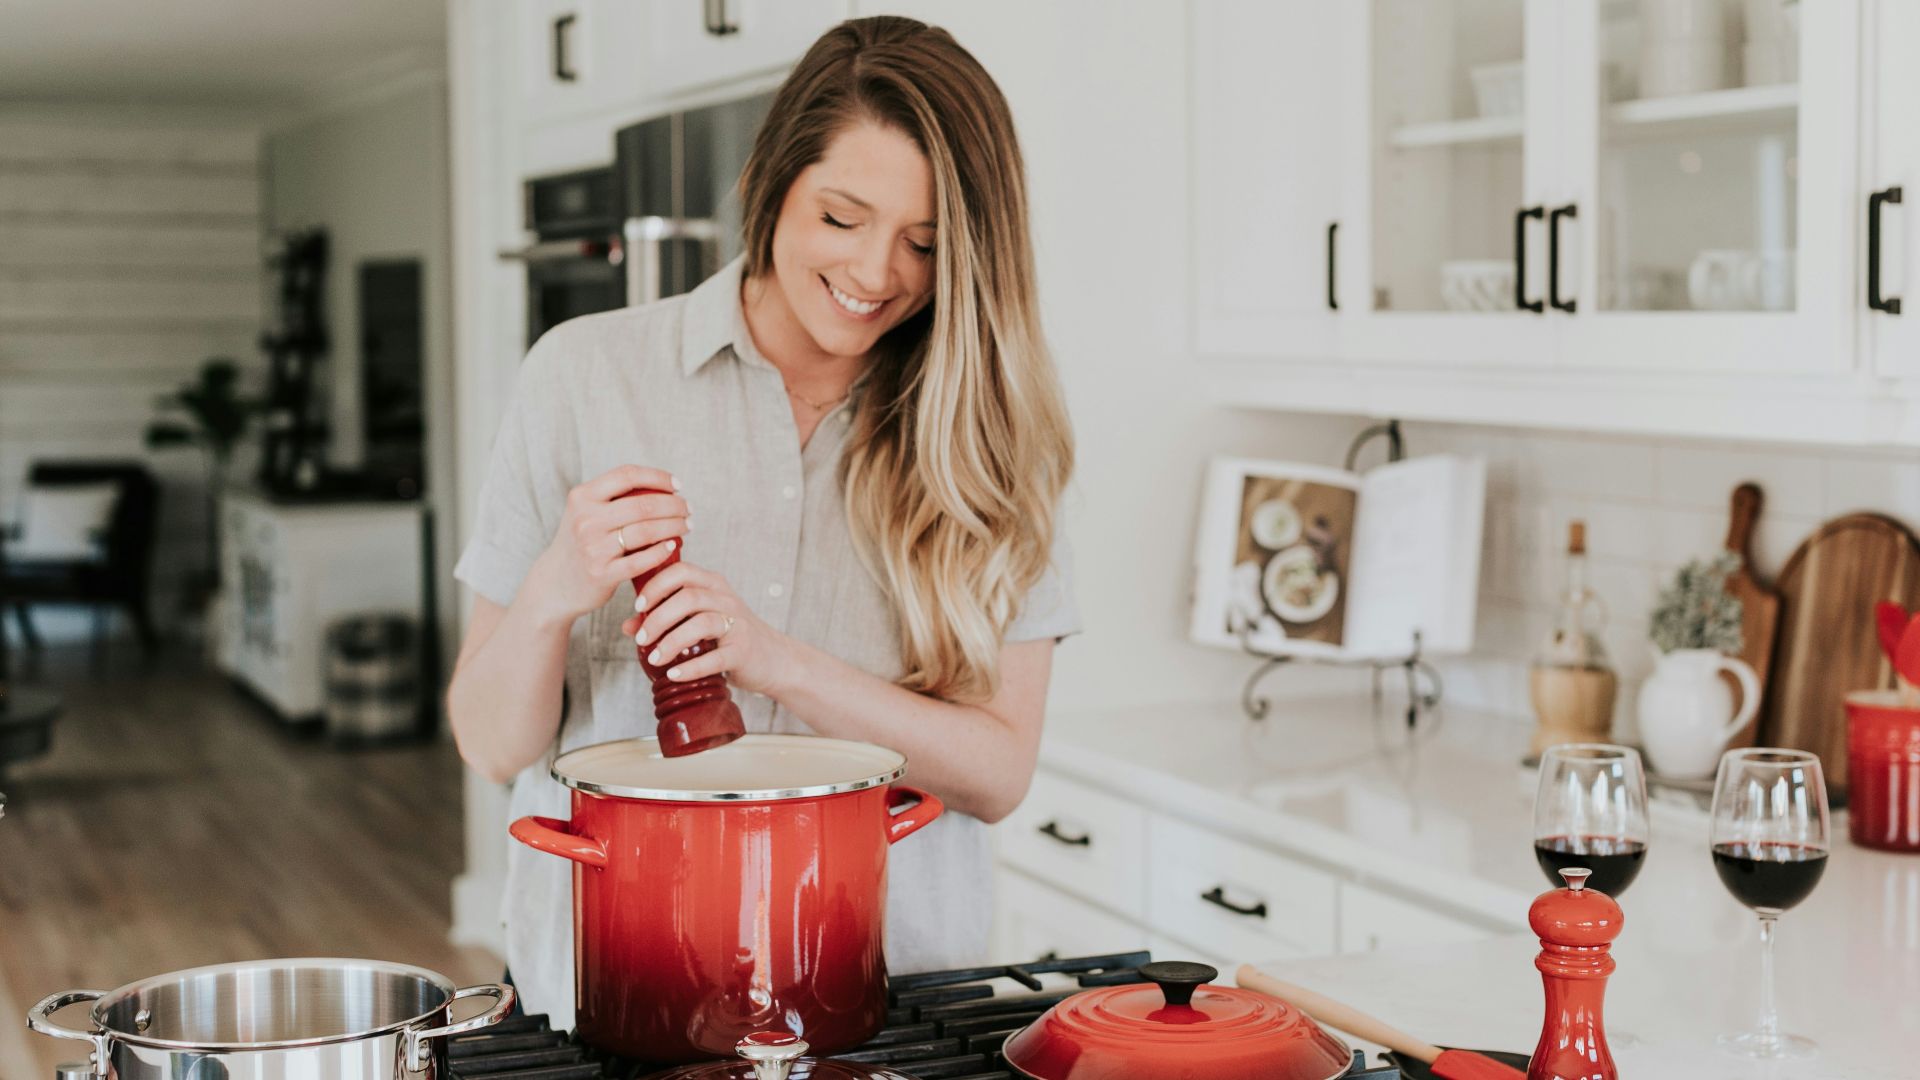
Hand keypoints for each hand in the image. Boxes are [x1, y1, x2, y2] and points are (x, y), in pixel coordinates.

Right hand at [528, 465, 688, 624]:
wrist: (556, 582)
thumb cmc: (581, 542)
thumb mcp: (585, 512)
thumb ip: (613, 497)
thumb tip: (662, 486)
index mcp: (582, 497)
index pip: (627, 475)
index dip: (658, 477)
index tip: (677, 485)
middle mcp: (586, 519)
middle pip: (643, 504)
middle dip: (674, 505)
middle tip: (688, 509)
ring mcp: (593, 547)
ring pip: (646, 531)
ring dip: (674, 526)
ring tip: (687, 526)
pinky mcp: (602, 573)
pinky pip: (641, 560)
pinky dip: (661, 551)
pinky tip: (672, 545)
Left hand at [621, 561, 793, 695]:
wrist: (773, 659)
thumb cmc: (729, 637)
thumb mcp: (699, 621)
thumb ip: (666, 619)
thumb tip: (628, 626)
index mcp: (713, 585)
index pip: (681, 571)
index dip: (656, 586)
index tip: (638, 606)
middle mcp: (726, 599)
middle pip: (688, 597)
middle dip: (658, 618)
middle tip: (641, 639)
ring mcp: (738, 624)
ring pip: (701, 623)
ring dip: (671, 642)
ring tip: (654, 659)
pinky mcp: (743, 651)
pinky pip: (715, 657)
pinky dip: (691, 667)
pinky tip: (674, 674)